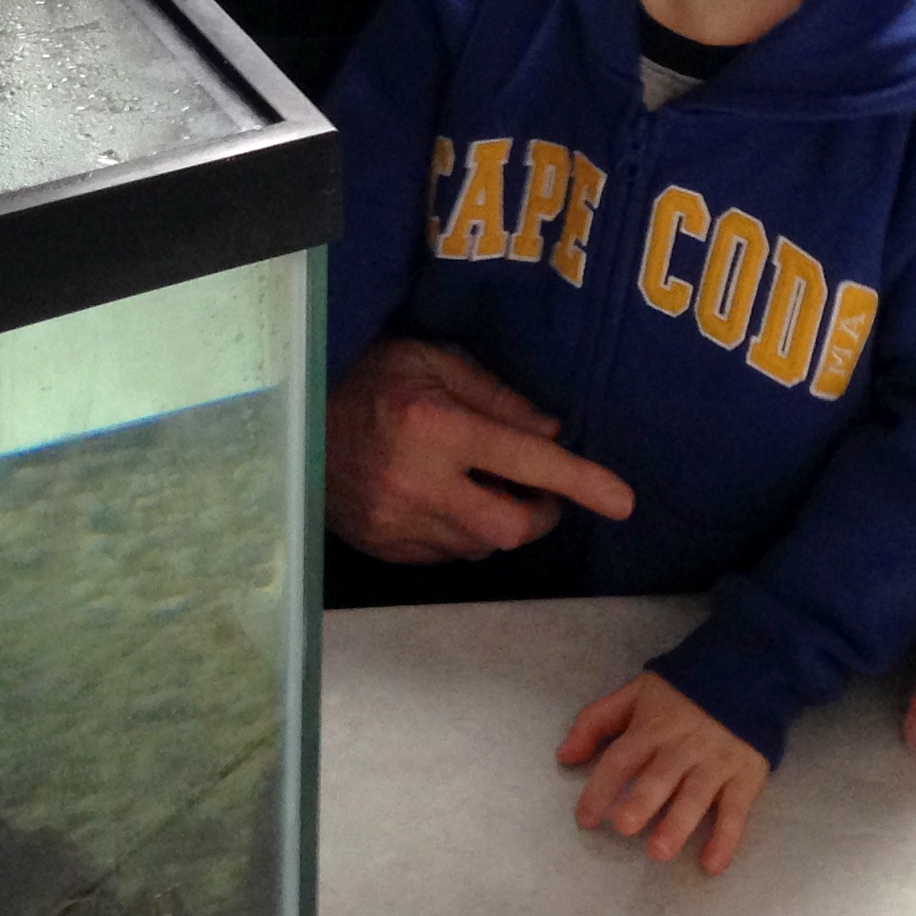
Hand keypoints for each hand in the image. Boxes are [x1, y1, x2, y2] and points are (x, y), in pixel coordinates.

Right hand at [325, 338, 635, 562]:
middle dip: (539, 515)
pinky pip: (445, 555)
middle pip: (510, 527)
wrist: (292, 417)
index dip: (580, 481)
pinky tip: (446, 500)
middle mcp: (417, 482)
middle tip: (541, 493)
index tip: (622, 500)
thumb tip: (551, 432)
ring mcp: (395, 522)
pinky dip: (461, 533)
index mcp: (436, 426)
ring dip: (498, 521)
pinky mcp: (381, 546)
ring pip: (479, 546)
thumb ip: (497, 398)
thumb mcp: (434, 360)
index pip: (526, 460)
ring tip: (480, 484)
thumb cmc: (369, 375)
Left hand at [559, 673, 769, 874]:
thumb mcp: (634, 694)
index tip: (585, 819)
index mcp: (652, 727)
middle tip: (624, 827)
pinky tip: (711, 865)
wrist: (744, 675)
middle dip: (641, 801)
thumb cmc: (680, 693)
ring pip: (695, 795)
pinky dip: (726, 838)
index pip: (621, 758)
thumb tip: (564, 756)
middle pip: (659, 776)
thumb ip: (596, 721)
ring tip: (659, 851)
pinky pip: (736, 810)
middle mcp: (682, 747)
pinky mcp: (745, 777)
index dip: (600, 788)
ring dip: (678, 823)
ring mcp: (715, 763)